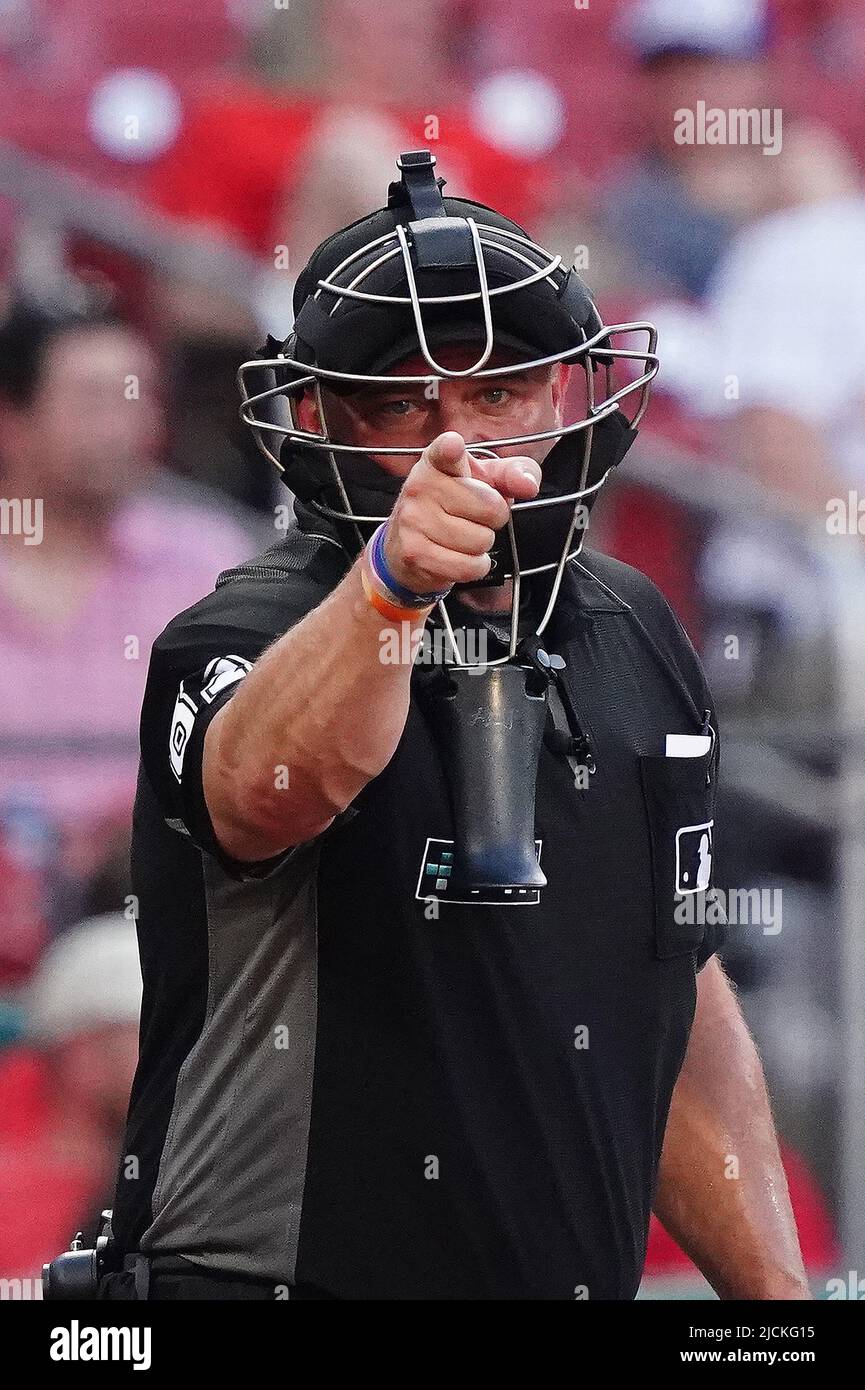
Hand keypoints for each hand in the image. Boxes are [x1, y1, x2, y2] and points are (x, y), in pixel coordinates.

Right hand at [383, 431, 540, 594]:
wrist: (407, 546)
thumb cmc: (452, 506)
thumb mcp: (484, 480)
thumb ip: (513, 474)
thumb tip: (528, 485)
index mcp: (437, 461)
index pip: (445, 451)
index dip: (452, 449)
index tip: (453, 446)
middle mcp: (420, 486)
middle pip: (491, 508)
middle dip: (493, 518)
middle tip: (473, 517)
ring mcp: (414, 520)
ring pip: (481, 541)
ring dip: (482, 545)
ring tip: (463, 537)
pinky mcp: (414, 553)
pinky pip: (468, 566)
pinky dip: (474, 566)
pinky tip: (459, 556)